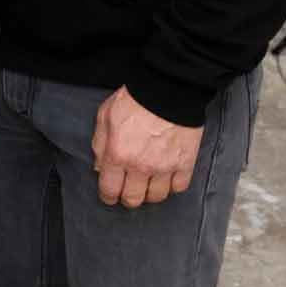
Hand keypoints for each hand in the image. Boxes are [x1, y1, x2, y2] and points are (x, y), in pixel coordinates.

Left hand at [91, 86, 201, 207]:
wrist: (168, 88)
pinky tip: (167, 178)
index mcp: (117, 154)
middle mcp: (140, 166)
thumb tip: (100, 167)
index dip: (107, 196)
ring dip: (150, 193)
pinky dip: (172, 186)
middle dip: (127, 198)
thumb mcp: (105, 116)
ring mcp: (165, 167)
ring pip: (156, 197)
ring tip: (147, 184)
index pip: (109, 189)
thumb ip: (100, 144)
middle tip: (127, 192)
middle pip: (133, 199)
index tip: (109, 196)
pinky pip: (179, 187)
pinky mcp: (185, 163)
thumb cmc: (134, 99)